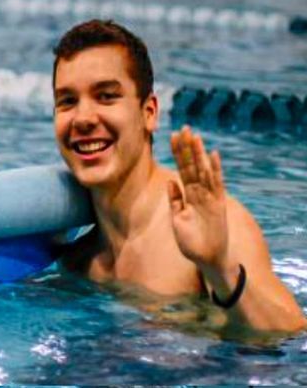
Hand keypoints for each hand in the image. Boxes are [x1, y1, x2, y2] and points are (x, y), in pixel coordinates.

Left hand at [167, 126, 229, 271]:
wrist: (208, 259)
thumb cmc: (192, 241)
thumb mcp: (178, 219)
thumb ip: (175, 201)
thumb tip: (170, 181)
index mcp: (188, 195)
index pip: (181, 169)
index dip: (178, 154)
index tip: (172, 136)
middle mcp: (199, 193)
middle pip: (192, 166)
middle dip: (187, 148)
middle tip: (183, 127)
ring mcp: (210, 197)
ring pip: (203, 171)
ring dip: (199, 153)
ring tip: (195, 136)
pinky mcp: (218, 204)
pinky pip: (216, 184)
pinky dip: (214, 170)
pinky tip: (212, 155)